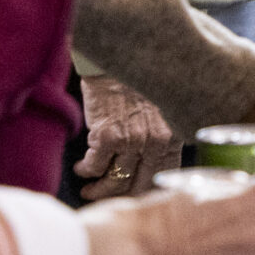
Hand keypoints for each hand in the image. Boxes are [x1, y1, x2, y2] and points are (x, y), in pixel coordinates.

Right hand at [75, 76, 180, 201]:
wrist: (117, 56)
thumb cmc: (136, 80)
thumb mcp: (161, 109)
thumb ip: (160, 136)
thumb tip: (146, 165)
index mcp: (173, 136)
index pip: (164, 177)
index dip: (146, 192)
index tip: (133, 197)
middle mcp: (156, 142)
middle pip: (140, 186)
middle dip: (122, 196)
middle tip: (107, 198)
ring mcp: (132, 141)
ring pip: (115, 182)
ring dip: (98, 189)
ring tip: (89, 188)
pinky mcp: (107, 137)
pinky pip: (94, 167)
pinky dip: (86, 170)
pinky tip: (81, 168)